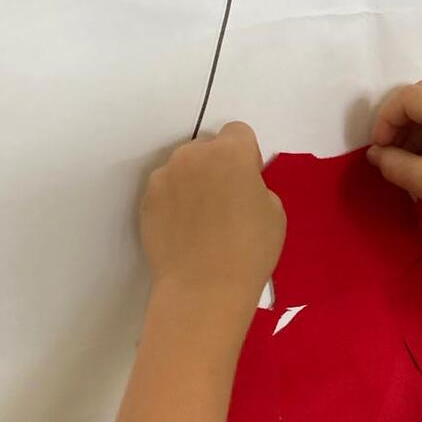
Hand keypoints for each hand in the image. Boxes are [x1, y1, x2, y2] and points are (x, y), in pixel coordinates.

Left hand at [140, 123, 285, 309]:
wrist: (203, 288)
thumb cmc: (249, 250)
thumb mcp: (275, 212)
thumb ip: (255, 186)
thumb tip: (239, 188)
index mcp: (230, 152)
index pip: (238, 132)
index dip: (246, 156)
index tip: (247, 183)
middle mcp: (192, 155)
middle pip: (207, 148)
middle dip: (216, 167)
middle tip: (224, 203)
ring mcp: (164, 177)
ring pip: (182, 168)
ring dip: (192, 182)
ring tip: (200, 221)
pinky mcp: (146, 200)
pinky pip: (165, 190)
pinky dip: (173, 202)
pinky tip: (183, 231)